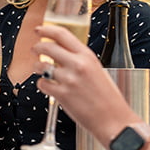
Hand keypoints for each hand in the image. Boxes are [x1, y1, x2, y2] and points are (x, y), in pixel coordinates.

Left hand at [32, 25, 137, 141]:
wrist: (114, 120)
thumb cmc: (107, 97)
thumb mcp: (97, 69)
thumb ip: (79, 59)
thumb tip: (60, 51)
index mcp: (87, 56)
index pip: (62, 34)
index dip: (47, 29)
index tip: (39, 29)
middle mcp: (78, 65)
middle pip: (48, 47)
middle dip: (37, 47)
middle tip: (34, 49)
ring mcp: (69, 80)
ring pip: (41, 66)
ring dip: (37, 67)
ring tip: (39, 70)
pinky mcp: (62, 95)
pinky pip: (42, 84)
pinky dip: (42, 85)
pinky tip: (48, 86)